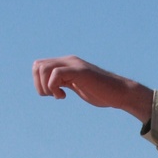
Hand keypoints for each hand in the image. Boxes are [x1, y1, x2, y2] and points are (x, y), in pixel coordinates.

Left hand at [32, 57, 153, 122]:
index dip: (39, 82)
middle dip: (39, 85)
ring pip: (44, 68)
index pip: (39, 66)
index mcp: (66, 64)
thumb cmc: (102, 93)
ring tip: (58, 96)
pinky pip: (56, 74)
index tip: (52, 94)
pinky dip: (54, 87)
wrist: (120, 93)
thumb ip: (66, 83)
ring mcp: (73, 64)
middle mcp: (68, 61)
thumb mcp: (79, 86)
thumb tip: (53, 88)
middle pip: (38, 66)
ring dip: (46, 86)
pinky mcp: (79, 71)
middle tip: (53, 96)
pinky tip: (64, 96)